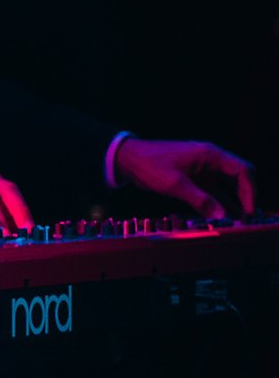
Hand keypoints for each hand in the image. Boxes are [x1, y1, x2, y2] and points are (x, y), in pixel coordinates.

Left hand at [112, 137, 258, 218]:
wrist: (127, 159)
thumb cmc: (149, 164)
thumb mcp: (175, 184)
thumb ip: (199, 200)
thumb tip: (222, 216)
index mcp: (210, 155)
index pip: (243, 171)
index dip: (250, 191)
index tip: (249, 211)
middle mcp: (211, 161)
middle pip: (239, 180)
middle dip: (245, 199)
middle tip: (247, 220)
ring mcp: (204, 170)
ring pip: (227, 188)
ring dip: (233, 203)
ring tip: (238, 223)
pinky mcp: (195, 179)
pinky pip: (214, 192)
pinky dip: (219, 204)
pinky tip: (223, 218)